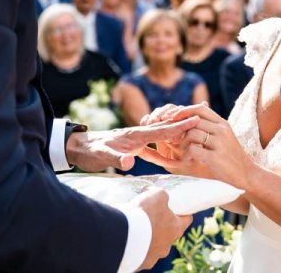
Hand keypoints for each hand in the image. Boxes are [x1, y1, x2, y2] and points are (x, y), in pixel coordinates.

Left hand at [65, 117, 198, 171]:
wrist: (77, 148)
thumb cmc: (90, 151)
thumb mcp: (102, 156)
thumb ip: (116, 158)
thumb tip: (129, 162)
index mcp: (136, 134)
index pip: (162, 129)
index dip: (180, 126)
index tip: (196, 119)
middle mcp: (139, 134)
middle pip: (166, 128)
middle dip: (184, 124)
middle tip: (202, 119)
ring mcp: (136, 140)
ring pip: (161, 136)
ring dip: (176, 135)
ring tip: (193, 134)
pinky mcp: (132, 147)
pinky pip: (153, 148)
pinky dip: (164, 150)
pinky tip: (171, 156)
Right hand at [132, 188, 192, 270]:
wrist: (123, 235)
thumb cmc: (145, 213)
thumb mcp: (157, 195)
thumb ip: (163, 195)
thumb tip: (160, 196)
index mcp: (176, 229)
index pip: (187, 219)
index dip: (183, 212)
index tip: (176, 207)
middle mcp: (168, 245)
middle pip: (169, 234)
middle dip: (161, 226)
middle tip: (150, 217)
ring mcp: (154, 256)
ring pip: (154, 246)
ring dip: (148, 238)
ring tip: (137, 229)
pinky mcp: (141, 263)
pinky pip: (141, 254)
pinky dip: (137, 247)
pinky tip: (130, 240)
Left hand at [141, 103, 255, 189]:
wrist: (246, 175)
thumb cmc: (231, 156)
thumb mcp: (224, 136)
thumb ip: (211, 124)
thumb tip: (199, 107)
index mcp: (222, 123)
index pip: (200, 109)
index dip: (183, 111)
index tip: (171, 117)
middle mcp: (222, 130)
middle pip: (193, 120)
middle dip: (178, 127)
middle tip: (171, 136)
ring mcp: (220, 143)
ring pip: (192, 134)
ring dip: (183, 143)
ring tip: (182, 151)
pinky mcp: (216, 157)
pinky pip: (193, 149)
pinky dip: (187, 154)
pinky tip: (188, 160)